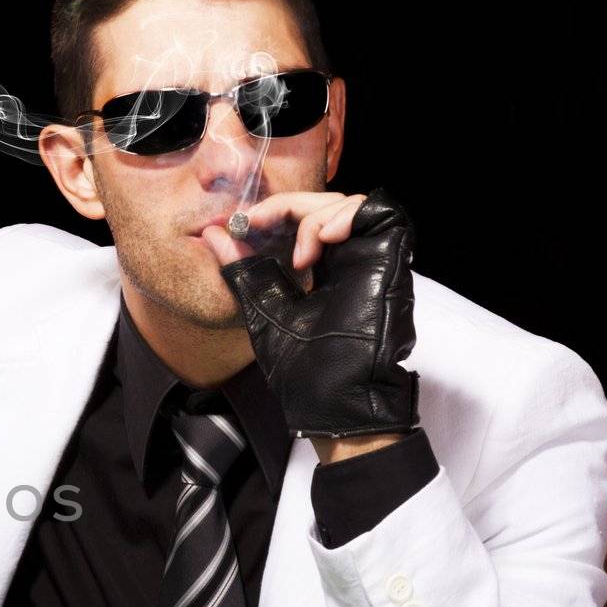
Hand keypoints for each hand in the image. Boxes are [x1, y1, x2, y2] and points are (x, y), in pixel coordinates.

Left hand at [201, 189, 419, 444]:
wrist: (332, 402)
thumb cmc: (303, 370)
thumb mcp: (262, 309)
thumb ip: (243, 271)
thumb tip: (215, 234)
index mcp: (324, 271)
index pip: (305, 218)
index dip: (276, 209)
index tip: (243, 222)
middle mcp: (351, 261)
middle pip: (327, 205)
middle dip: (291, 206)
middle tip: (263, 226)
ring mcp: (373, 260)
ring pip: (352, 204)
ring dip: (317, 214)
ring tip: (302, 252)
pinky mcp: (391, 262)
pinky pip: (381, 213)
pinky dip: (349, 213)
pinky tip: (326, 236)